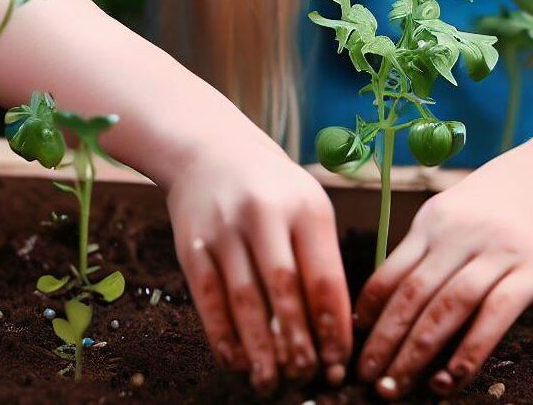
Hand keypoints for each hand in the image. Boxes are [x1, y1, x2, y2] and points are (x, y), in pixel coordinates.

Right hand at [166, 125, 352, 395]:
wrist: (211, 150)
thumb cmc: (272, 188)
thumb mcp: (307, 205)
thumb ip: (321, 258)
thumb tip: (333, 329)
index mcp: (306, 206)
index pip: (324, 277)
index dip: (332, 327)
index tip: (339, 363)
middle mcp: (266, 214)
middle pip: (285, 291)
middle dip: (298, 342)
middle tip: (307, 379)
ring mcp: (226, 228)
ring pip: (245, 301)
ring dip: (260, 349)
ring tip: (271, 382)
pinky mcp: (193, 244)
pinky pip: (209, 299)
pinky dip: (223, 336)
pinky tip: (236, 361)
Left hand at [353, 139, 532, 398]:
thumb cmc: (511, 195)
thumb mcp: (460, 207)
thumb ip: (434, 244)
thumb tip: (400, 293)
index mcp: (435, 219)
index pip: (390, 272)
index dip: (369, 313)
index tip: (353, 343)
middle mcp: (459, 234)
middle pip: (411, 296)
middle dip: (383, 343)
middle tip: (366, 381)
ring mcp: (495, 251)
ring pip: (445, 309)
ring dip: (415, 354)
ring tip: (396, 389)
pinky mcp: (531, 270)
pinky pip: (493, 317)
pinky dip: (468, 353)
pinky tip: (450, 380)